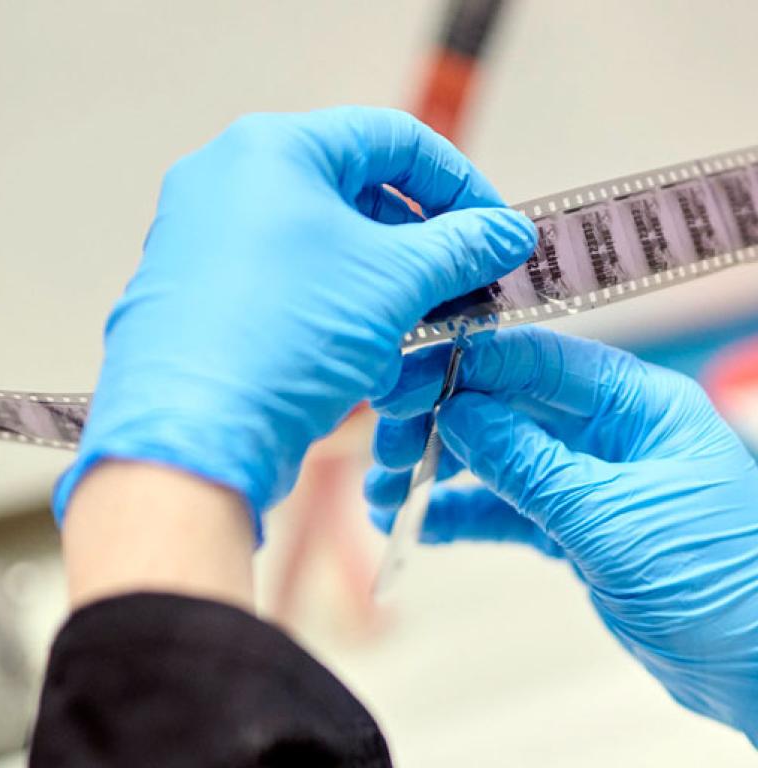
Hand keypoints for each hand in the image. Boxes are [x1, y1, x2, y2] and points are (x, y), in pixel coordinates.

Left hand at [53, 107, 535, 537]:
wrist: (193, 438)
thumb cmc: (283, 338)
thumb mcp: (394, 281)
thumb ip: (462, 246)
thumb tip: (508, 233)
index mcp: (272, 150)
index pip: (393, 140)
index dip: (459, 184)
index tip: (494, 231)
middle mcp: (229, 182)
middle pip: (358, 194)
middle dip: (421, 245)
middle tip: (464, 286)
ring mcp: (208, 240)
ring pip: (325, 248)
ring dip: (385, 287)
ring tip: (417, 331)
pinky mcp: (203, 296)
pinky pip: (290, 287)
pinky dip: (338, 312)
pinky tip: (366, 358)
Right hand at [366, 327, 757, 743]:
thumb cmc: (720, 585)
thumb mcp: (610, 518)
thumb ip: (527, 463)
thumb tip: (458, 413)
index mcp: (636, 403)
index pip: (536, 362)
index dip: (465, 367)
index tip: (406, 384)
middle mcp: (609, 430)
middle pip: (508, 406)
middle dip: (442, 423)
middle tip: (388, 447)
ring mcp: (590, 478)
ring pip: (500, 457)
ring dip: (442, 471)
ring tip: (387, 492)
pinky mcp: (576, 524)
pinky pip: (508, 507)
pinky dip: (465, 512)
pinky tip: (420, 522)